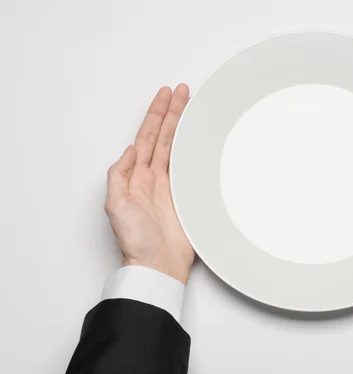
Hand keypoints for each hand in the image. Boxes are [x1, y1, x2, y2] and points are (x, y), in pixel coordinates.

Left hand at [104, 84, 194, 283]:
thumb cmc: (136, 241)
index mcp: (136, 177)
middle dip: (172, 113)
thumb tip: (130, 151)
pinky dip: (195, 150)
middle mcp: (154, 178)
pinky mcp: (186, 197)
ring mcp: (171, 186)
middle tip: (182, 91)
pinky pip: (191, 167)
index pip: (147, 138)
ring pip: (177, 148)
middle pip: (164, 137)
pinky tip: (200, 138)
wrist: (158, 266)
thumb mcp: (116, 206)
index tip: (165, 96)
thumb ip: (120, 175)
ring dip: (183, 126)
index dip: (155, 116)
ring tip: (190, 105)